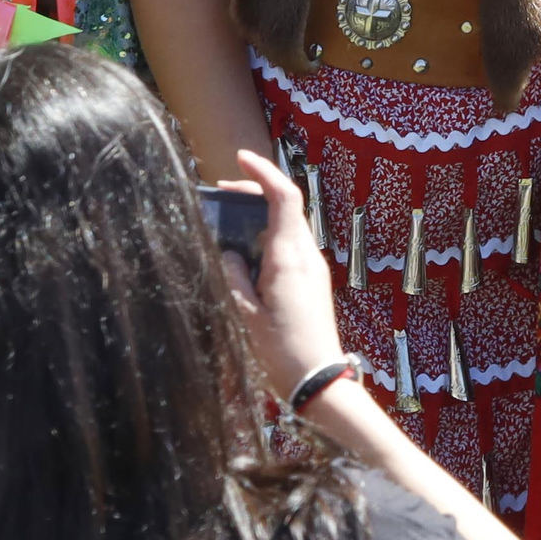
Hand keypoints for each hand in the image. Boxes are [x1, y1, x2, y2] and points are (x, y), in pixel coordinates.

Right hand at [222, 147, 347, 395]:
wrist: (318, 380)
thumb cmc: (280, 351)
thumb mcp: (245, 313)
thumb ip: (233, 275)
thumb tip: (228, 251)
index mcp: (289, 256)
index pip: (283, 196)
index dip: (263, 171)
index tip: (240, 158)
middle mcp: (307, 256)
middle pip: (285, 207)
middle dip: (254, 193)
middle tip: (222, 194)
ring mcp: (314, 269)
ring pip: (287, 228)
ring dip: (259, 218)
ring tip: (227, 225)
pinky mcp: (313, 283)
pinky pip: (290, 248)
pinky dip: (267, 240)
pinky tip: (245, 255)